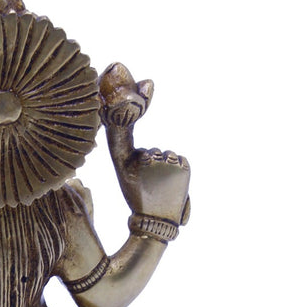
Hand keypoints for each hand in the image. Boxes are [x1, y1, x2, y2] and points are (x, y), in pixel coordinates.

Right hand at [99, 63, 189, 225]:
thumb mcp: (122, 169)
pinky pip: (180, 161)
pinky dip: (176, 170)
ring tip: (158, 185)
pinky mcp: (184, 167)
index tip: (140, 84)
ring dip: (164, 167)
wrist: (155, 222)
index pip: (123, 127)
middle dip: (150, 161)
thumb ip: (122, 139)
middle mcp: (147, 156)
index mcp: (128, 159)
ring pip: (166, 155)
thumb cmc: (136, 194)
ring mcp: (167, 161)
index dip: (127, 103)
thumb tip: (131, 109)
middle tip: (146, 183)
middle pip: (152, 149)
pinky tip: (171, 185)